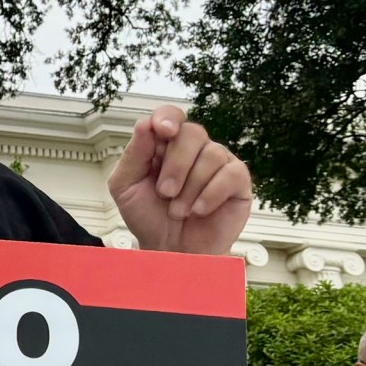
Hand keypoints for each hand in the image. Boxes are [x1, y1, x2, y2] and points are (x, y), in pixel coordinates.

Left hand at [105, 105, 251, 255]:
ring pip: (212, 154)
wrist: (170, 250)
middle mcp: (195, 149)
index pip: (171, 115)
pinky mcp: (238, 182)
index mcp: (165, 144)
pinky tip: (199, 210)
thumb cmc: (148, 216)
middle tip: (164, 193)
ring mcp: (219, 163)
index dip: (168, 117)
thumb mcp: (126, 186)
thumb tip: (144, 124)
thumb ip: (134, 155)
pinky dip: (210, 194)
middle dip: (175, 165)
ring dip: (190, 187)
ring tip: (179, 210)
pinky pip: (231, 174)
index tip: (162, 131)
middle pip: (192, 133)